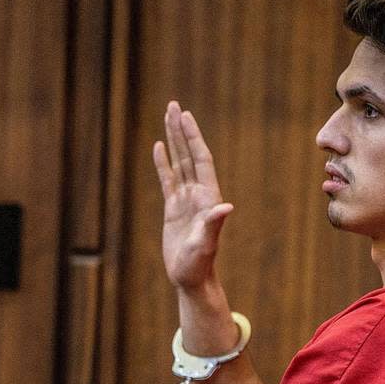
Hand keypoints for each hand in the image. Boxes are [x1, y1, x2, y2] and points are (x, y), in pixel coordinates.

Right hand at [154, 101, 233, 289]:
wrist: (191, 278)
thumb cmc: (200, 264)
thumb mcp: (206, 243)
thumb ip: (214, 224)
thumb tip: (225, 207)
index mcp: (208, 197)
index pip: (200, 159)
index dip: (193, 137)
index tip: (186, 116)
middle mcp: (198, 194)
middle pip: (189, 154)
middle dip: (181, 130)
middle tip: (173, 105)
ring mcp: (185, 200)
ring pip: (178, 162)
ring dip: (173, 140)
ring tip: (167, 117)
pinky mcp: (173, 209)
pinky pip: (167, 180)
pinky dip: (163, 163)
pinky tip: (158, 147)